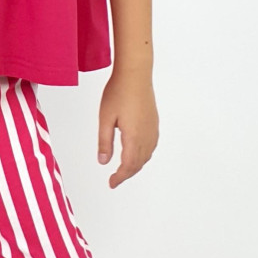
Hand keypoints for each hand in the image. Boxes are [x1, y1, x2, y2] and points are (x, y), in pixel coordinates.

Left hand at [98, 69, 158, 187]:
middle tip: (114, 179)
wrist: (135, 74)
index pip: (128, 165)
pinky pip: (151, 145)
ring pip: (146, 155)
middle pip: (139, 163)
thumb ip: (104, 142)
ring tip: (123, 169)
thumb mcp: (105, 118)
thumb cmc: (118, 92)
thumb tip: (103, 161)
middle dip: (127, 173)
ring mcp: (152, 128)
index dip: (120, 177)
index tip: (111, 183)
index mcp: (134, 136)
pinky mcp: (154, 122)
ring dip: (136, 165)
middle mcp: (146, 135)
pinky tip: (136, 152)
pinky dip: (143, 155)